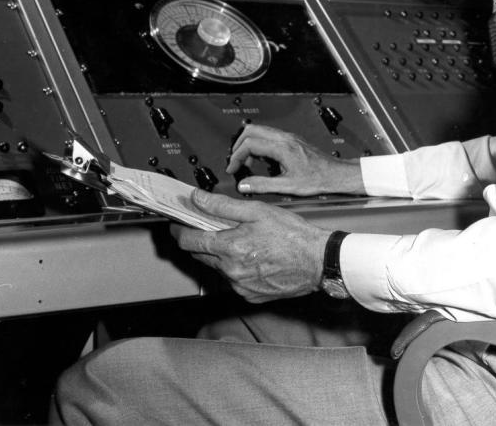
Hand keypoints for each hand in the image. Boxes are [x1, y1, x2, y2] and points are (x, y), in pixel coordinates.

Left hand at [170, 189, 331, 302]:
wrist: (318, 261)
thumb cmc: (292, 235)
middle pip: (200, 255)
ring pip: (217, 268)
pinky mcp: (250, 296)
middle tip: (212, 228)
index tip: (177, 224)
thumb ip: (222, 205)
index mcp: (231, 247)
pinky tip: (252, 258)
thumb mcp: (257, 210)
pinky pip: (233, 281)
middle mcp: (231, 271)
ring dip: (220, 255)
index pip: (190, 241)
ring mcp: (240, 286)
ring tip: (241, 242)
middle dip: (201, 241)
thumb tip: (198, 199)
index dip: (179, 231)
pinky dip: (236, 269)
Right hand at [227, 124, 364, 195]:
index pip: (250, 143)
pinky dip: (259, 145)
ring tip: (248, 163)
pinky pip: (269, 136)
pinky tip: (262, 160)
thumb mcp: (288, 186)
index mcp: (282, 148)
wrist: (335, 174)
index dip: (236, 156)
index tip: (233, 168)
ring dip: (249, 144)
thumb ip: (263, 185)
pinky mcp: (291, 140)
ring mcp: (288, 137)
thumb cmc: (318, 179)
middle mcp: (285, 138)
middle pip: (251, 130)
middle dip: (239, 146)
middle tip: (236, 162)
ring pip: (260, 131)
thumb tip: (244, 184)